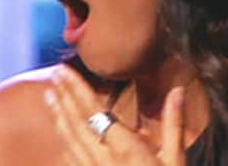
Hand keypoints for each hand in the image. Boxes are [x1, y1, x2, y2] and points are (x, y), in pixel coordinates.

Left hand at [45, 65, 185, 165]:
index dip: (77, 89)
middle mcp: (104, 160)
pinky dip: (65, 145)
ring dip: (59, 117)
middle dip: (64, 97)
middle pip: (77, 123)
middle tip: (54, 75)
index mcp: (125, 148)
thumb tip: (178, 90)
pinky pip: (73, 163)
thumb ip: (174, 123)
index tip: (65, 71)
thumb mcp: (177, 160)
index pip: (94, 111)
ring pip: (70, 141)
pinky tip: (61, 139)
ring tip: (49, 97)